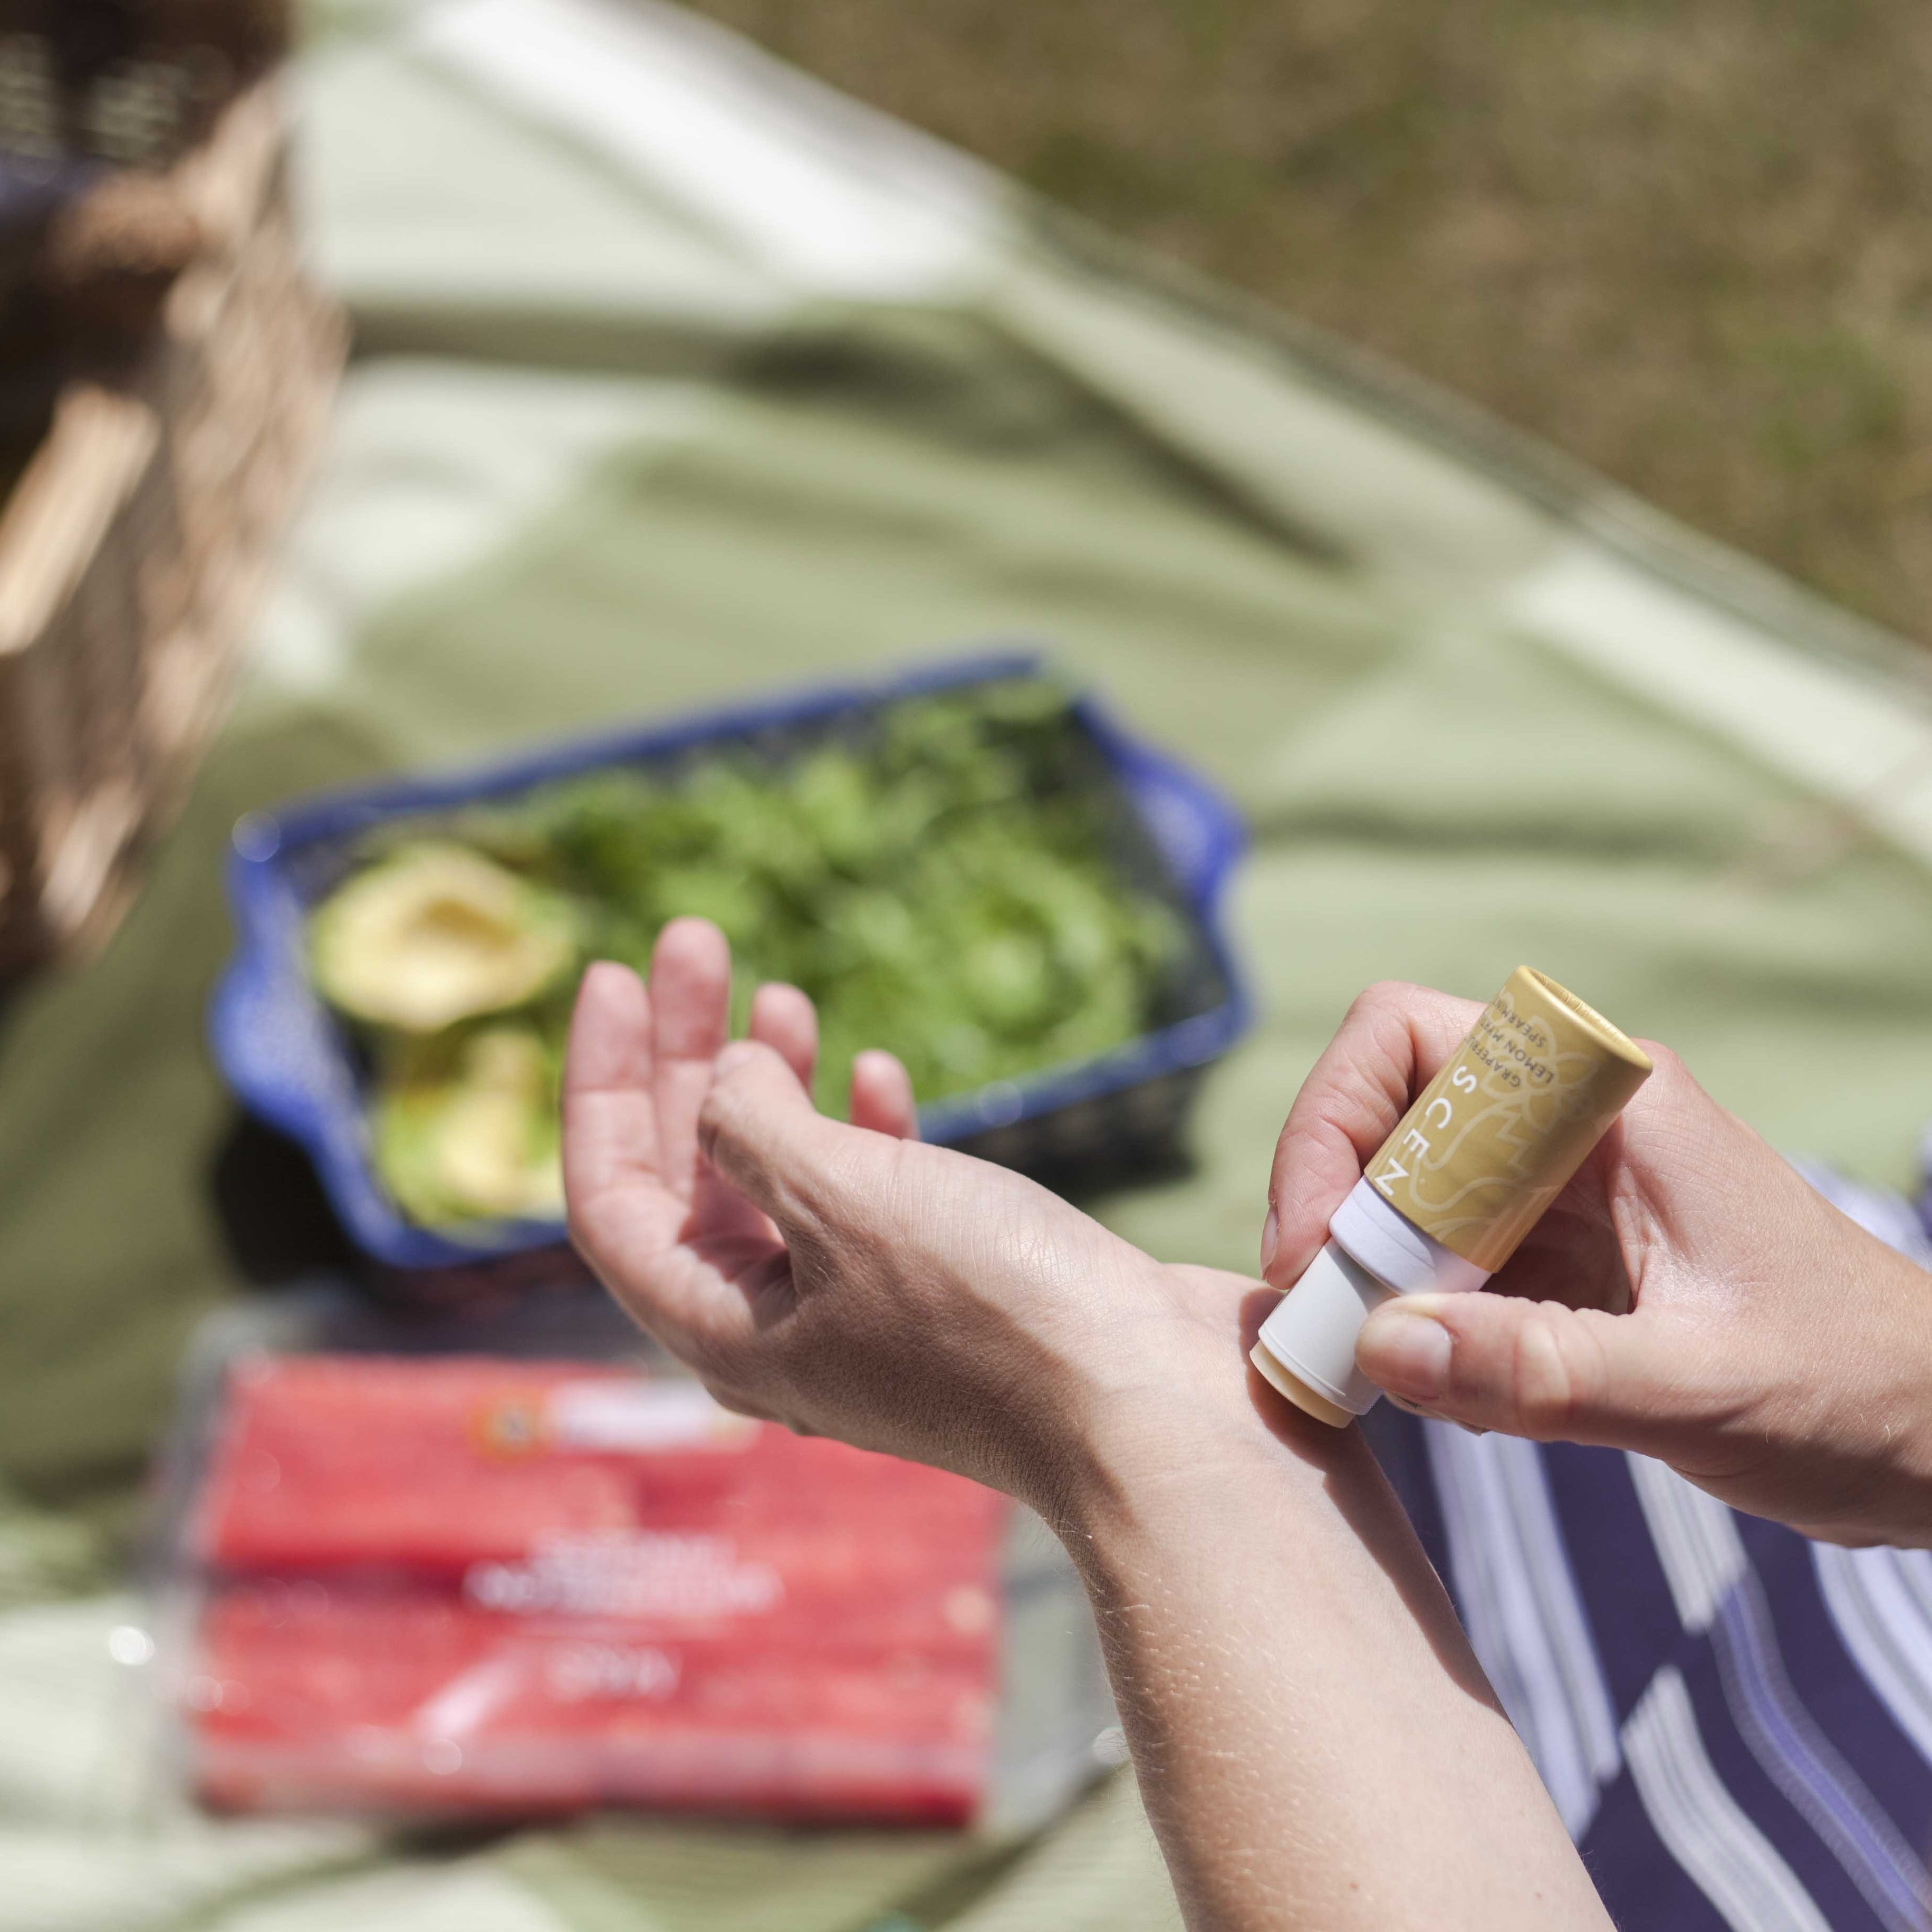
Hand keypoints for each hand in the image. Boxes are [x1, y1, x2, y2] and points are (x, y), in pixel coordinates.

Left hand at [561, 918, 1253, 1519]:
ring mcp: (865, 1314)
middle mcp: (780, 1328)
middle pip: (691, 1174)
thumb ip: (753, 1126)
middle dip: (687, 1054)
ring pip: (782, 1178)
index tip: (612, 974)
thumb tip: (724, 1077)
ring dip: (774, 1083)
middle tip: (697, 943)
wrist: (1150, 1402)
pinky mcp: (944, 1294)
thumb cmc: (988, 1308)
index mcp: (724, 1328)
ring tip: (787, 996)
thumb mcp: (843, 1199)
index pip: (611, 1197)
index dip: (598, 1081)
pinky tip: (877, 1074)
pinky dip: (861, 1131)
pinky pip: (869, 1200)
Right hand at [1262, 981, 1931, 1545]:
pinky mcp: (1552, 1260)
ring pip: (1400, 1200)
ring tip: (1389, 1371)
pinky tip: (1458, 1393)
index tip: (1317, 1244)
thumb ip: (1543, 1370)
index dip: (1332, 1122)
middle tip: (1326, 1325)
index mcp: (1607, 1101)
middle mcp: (1567, 1128)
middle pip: (1387, 1120)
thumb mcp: (1703, 1388)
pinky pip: (1437, 1269)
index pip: (1409, 1038)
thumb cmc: (1855, 1390)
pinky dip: (1415, 1327)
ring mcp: (1556, 1194)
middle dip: (1338, 1217)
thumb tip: (1378, 1344)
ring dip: (1369, 1280)